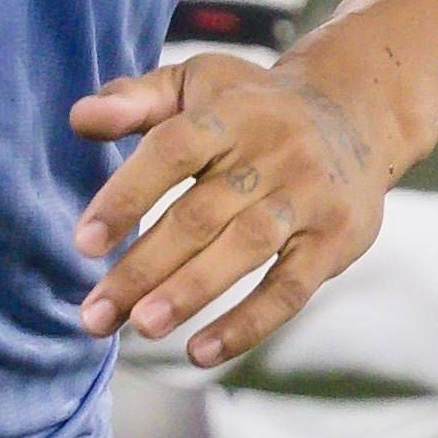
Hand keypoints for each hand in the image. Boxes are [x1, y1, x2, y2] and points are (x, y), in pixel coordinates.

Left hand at [68, 50, 386, 367]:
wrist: (357, 114)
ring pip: (244, 250)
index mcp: (232, 111)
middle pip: (200, 214)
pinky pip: (290, 289)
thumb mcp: (195, 85)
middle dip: (142, 268)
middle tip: (95, 314)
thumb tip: (80, 120)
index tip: (84, 244)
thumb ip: (134, 100)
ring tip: (141, 327)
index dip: (127, 196)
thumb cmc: (251, 107)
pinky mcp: (335, 240)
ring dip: (189, 293)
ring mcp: (309, 197)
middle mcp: (275, 151)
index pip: (173, 150)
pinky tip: (200, 352)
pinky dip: (246, 324)